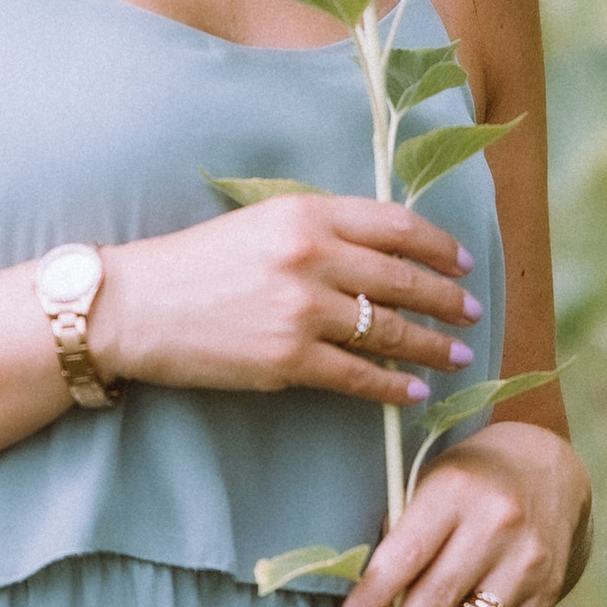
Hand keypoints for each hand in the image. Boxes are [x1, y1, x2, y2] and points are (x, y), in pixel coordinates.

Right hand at [93, 194, 483, 405]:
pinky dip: (393, 387)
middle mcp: (312, 257)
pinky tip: (412, 393)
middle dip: (447, 299)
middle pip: (404, 279)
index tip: (461, 263)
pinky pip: (360, 376)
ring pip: (391, 331)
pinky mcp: (290, 359)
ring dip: (432, 346)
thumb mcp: (258, 222)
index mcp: (307, 214)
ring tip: (455, 355)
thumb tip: (380, 253)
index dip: (439, 247)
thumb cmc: (194, 263)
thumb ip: (318, 230)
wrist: (136, 306)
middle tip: (470, 312)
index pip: (397, 225)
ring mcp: (303, 310)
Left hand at [334, 421, 591, 606]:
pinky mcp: (548, 591)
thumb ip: (402, 536)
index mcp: (455, 491)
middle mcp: (497, 525)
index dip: (377, 594)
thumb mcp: (430, 485)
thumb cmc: (465, 481)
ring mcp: (527, 561)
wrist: (546, 468)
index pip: (408, 552)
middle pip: (440, 596)